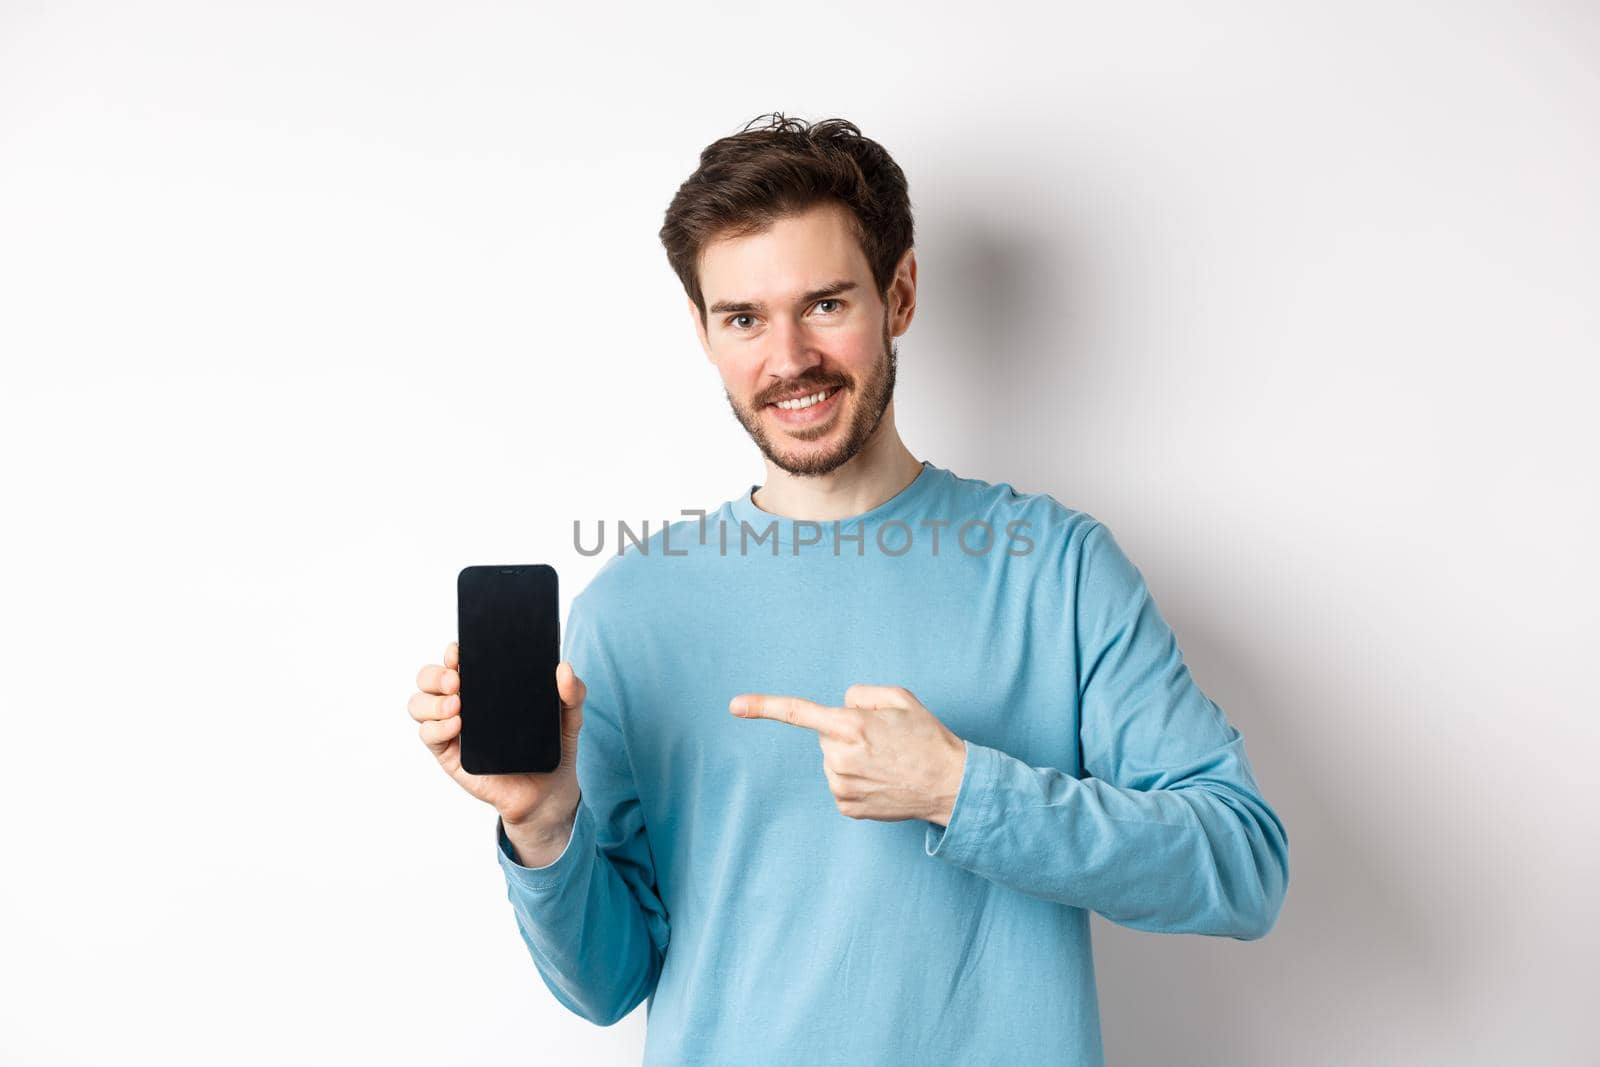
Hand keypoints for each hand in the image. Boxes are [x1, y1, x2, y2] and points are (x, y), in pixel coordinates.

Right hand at [409, 641, 584, 855]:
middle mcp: (464, 702)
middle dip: (436, 674)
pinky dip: (436, 727)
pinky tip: (457, 726)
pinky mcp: (449, 754)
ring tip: (457, 705)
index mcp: (486, 685)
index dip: (452, 652)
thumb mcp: (569, 716)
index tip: (459, 652)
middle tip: (457, 680)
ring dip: (432, 700)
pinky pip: (428, 734)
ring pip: (419, 704)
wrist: (547, 792)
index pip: (458, 660)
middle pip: (429, 677)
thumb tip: (564, 668)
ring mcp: (453, 728)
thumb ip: (573, 691)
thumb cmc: (551, 748)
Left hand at [730, 685, 967, 824]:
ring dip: (851, 757)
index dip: (764, 706)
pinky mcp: (846, 807)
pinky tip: (881, 780)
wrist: (950, 785)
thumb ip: (861, 694)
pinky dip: (856, 779)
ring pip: (832, 760)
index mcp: (852, 725)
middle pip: (826, 735)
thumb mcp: (900, 698)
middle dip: (846, 732)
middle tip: (883, 740)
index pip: (800, 712)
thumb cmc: (926, 738)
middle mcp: (841, 757)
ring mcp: (842, 786)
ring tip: (886, 762)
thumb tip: (839, 707)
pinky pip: (839, 783)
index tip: (735, 705)